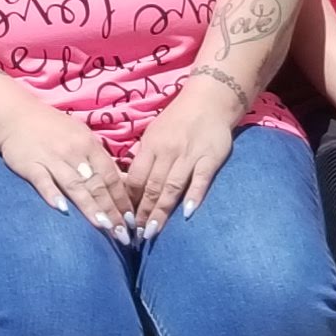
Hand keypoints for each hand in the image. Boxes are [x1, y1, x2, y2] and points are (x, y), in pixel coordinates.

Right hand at [0, 101, 133, 240]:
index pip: (110, 176)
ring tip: (103, 227)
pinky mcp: (30, 165)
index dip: (122, 198)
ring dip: (89, 207)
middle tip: (122, 233)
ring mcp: (51, 158)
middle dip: (111, 210)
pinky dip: (52, 194)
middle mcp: (73, 152)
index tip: (131, 220)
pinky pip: (43, 181)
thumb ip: (99, 160)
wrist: (16, 116)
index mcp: (89, 145)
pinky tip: (62, 208)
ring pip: (74, 185)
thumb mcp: (82, 137)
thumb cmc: (54, 129)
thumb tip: (123, 182)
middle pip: (96, 184)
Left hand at [127, 67, 244, 236]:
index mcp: (151, 145)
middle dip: (142, 213)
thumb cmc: (179, 119)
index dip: (128, 201)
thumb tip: (128, 183)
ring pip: (172, 187)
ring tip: (152, 232)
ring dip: (161, 211)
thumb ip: (144, 157)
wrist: (211, 99)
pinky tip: (187, 213)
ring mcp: (190, 156)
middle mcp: (168, 152)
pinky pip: (200, 180)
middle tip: (135, 236)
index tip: (124, 220)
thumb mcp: (154, 133)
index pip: (135, 178)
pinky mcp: (211, 158)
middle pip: (151, 186)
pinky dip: (194, 196)